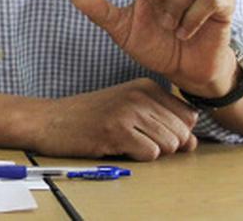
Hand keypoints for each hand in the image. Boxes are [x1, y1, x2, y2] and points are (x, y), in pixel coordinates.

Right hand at [32, 78, 197, 159]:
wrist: (49, 120)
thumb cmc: (89, 117)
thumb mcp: (128, 108)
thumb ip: (163, 120)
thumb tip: (192, 142)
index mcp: (146, 86)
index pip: (189, 116)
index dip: (175, 132)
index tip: (151, 131)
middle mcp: (140, 94)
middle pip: (182, 134)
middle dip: (164, 145)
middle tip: (134, 138)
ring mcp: (128, 111)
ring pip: (169, 145)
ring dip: (149, 151)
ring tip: (124, 140)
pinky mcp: (117, 130)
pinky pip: (150, 154)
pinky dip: (136, 156)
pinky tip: (116, 145)